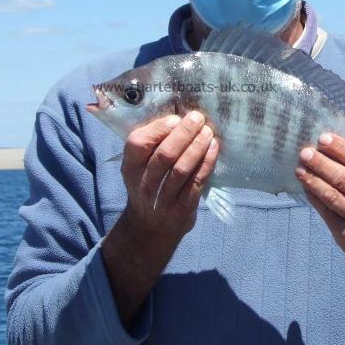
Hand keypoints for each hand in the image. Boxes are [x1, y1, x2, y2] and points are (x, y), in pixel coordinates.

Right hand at [121, 110, 218, 244]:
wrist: (150, 228)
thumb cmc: (149, 185)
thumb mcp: (140, 168)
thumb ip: (152, 145)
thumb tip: (179, 117)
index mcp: (130, 167)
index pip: (137, 143)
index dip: (157, 129)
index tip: (175, 118)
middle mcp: (144, 183)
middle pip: (164, 155)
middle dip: (184, 134)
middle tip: (198, 118)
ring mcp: (162, 199)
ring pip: (182, 169)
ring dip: (197, 146)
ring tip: (208, 131)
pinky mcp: (181, 209)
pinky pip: (196, 182)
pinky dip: (207, 163)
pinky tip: (213, 148)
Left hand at [296, 133, 344, 289]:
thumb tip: (334, 147)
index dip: (341, 149)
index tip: (323, 138)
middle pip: (344, 179)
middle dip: (322, 163)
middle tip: (305, 152)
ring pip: (332, 196)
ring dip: (313, 180)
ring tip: (299, 168)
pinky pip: (326, 212)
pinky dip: (314, 197)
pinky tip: (305, 186)